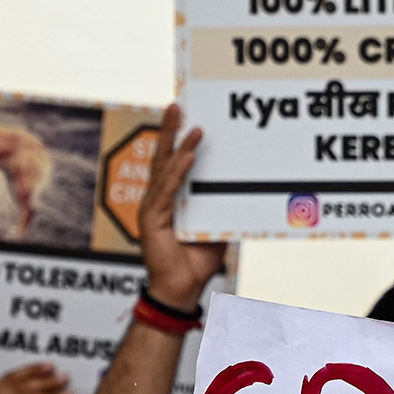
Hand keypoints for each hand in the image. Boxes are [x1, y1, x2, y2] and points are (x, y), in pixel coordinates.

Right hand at [139, 107, 226, 309]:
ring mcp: (151, 209)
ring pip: (165, 170)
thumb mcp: (215, 226)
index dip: (177, 138)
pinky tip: (189, 156)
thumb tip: (243, 187)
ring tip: (194, 127)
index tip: (186, 115)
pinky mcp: (151, 220)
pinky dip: (178, 172)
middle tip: (177, 105)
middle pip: (162, 157)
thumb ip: (221, 206)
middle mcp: (156, 200)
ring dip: (180, 145)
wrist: (182, 289)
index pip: (172, 163)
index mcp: (169, 200)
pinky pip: (167, 191)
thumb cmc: (197, 261)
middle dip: (170, 130)